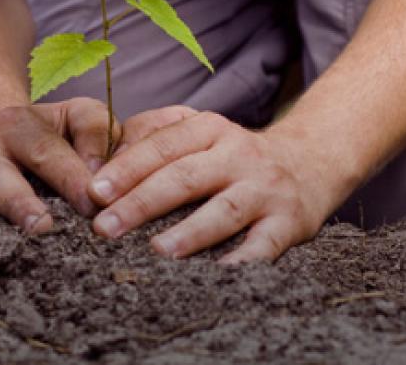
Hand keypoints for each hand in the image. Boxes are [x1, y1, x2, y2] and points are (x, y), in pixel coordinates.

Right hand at [0, 97, 115, 257]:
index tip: (93, 205)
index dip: (69, 178)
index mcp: (18, 126)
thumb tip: (100, 179)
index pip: (45, 150)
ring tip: (1, 252)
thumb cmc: (53, 135)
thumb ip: (95, 134)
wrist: (0, 140)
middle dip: (19, 205)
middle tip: (43, 229)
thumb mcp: (76, 117)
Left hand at [87, 106, 336, 262]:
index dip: (127, 168)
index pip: (163, 146)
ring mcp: (265, 189)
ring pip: (224, 211)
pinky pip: (264, 245)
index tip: (95, 192)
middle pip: (185, 177)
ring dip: (189, 232)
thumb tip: (102, 160)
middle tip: (105, 228)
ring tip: (156, 251)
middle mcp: (238, 155)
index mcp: (210, 129)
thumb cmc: (233, 155)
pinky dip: (242, 261)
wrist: (310, 163)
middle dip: (142, 202)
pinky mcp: (289, 223)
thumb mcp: (200, 132)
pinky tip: (217, 276)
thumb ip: (154, 136)